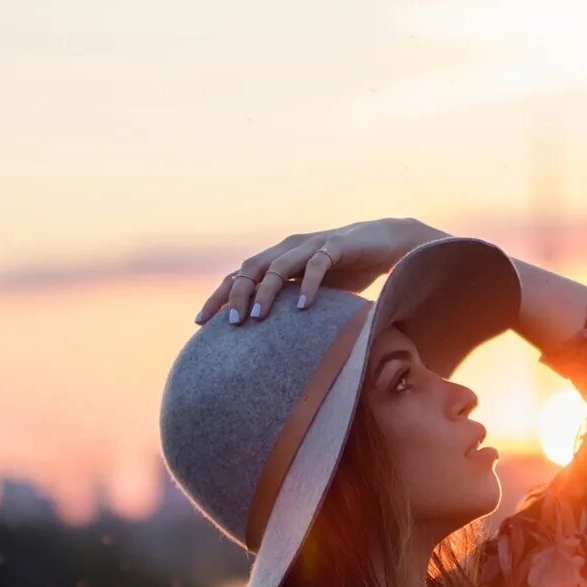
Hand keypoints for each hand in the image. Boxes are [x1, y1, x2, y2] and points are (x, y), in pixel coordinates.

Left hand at [194, 216, 442, 326]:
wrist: (386, 243)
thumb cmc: (348, 270)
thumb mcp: (313, 290)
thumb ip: (292, 305)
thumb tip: (270, 343)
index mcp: (279, 258)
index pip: (240, 276)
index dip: (219, 296)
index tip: (200, 322)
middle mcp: (289, 247)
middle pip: (251, 269)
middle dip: (235, 295)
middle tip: (230, 324)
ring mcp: (311, 244)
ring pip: (278, 266)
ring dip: (265, 292)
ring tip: (257, 317)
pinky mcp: (337, 246)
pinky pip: (318, 265)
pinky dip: (309, 286)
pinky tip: (303, 307)